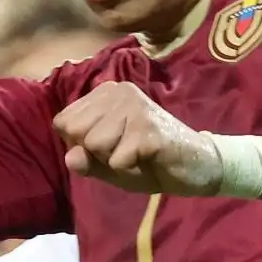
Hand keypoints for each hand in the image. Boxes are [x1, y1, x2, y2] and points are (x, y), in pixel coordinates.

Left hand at [52, 82, 223, 195]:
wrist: (198, 165)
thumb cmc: (149, 161)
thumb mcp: (109, 164)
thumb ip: (86, 160)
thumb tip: (70, 158)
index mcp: (106, 93)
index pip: (63, 121)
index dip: (81, 144)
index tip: (110, 145)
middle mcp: (119, 91)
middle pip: (76, 133)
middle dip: (97, 153)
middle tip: (126, 152)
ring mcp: (134, 107)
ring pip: (94, 145)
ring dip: (114, 162)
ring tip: (138, 155)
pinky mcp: (148, 128)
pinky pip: (116, 160)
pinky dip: (129, 170)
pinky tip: (149, 160)